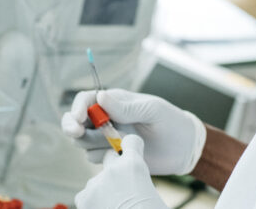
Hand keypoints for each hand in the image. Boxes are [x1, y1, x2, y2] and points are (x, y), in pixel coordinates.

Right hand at [62, 89, 205, 175]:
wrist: (183, 148)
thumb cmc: (171, 121)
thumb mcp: (152, 110)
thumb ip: (126, 107)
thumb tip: (100, 97)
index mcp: (115, 101)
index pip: (86, 100)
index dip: (77, 107)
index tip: (79, 118)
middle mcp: (107, 119)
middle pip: (76, 121)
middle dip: (71, 126)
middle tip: (77, 133)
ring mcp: (107, 138)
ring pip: (83, 141)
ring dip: (91, 144)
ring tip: (116, 144)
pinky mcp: (111, 155)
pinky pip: (94, 157)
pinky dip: (102, 158)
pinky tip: (121, 156)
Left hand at [75, 135, 167, 208]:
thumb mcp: (153, 195)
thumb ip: (139, 180)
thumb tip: (132, 182)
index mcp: (134, 166)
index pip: (130, 141)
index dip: (132, 148)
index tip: (133, 153)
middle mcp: (112, 170)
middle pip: (110, 160)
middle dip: (116, 170)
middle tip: (124, 191)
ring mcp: (94, 185)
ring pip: (98, 181)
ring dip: (104, 191)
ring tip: (116, 207)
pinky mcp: (83, 200)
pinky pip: (87, 196)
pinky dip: (93, 204)